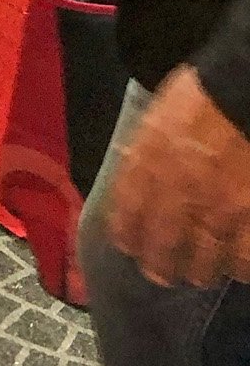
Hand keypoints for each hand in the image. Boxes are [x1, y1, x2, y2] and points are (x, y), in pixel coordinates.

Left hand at [107, 66, 249, 286]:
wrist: (241, 91)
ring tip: (201, 274)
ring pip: (203, 261)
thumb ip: (145, 150)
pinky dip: (238, 267)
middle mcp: (179, 192)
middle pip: (164, 246)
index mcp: (150, 162)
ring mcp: (219, 209)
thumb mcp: (159, 116)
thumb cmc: (201, 96)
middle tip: (163, 274)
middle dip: (160, 266)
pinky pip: (243, 260)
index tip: (128, 246)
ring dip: (199, 271)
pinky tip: (236, 266)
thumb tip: (135, 176)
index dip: (126, 234)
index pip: (128, 212)